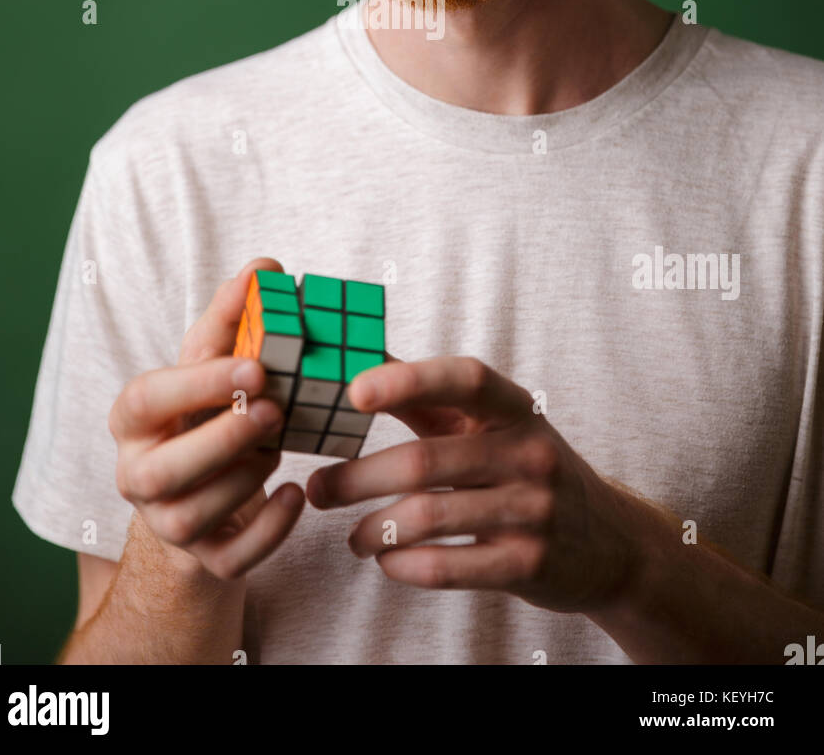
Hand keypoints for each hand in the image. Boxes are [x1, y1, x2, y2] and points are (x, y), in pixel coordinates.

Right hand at [109, 258, 304, 579]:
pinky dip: (270, 528)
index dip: (199, 384)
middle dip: (224, 438)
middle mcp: (137, 475)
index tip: (255, 367)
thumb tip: (265, 267)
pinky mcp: (205, 560)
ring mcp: (167, 523)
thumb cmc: (207, 412)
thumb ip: (235, 315)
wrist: (205, 491)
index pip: (148, 399)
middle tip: (276, 410)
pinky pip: (234, 557)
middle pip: (166, 468)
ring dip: (246, 477)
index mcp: (133, 419)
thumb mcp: (214, 363)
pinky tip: (296, 495)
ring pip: (197, 513)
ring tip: (280, 446)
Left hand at [306, 355, 639, 612]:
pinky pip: (447, 567)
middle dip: (357, 477)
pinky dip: (403, 565)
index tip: (353, 390)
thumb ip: (429, 395)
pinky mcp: (528, 565)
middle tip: (318, 486)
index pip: (465, 379)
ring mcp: (533, 511)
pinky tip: (386, 559)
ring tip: (350, 535)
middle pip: (424, 461)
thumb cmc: (528, 468)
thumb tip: (357, 358)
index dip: (408, 380)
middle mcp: (529, 453)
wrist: (609, 541)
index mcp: (517, 408)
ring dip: (372, 528)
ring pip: (428, 517)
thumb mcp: (494, 424)